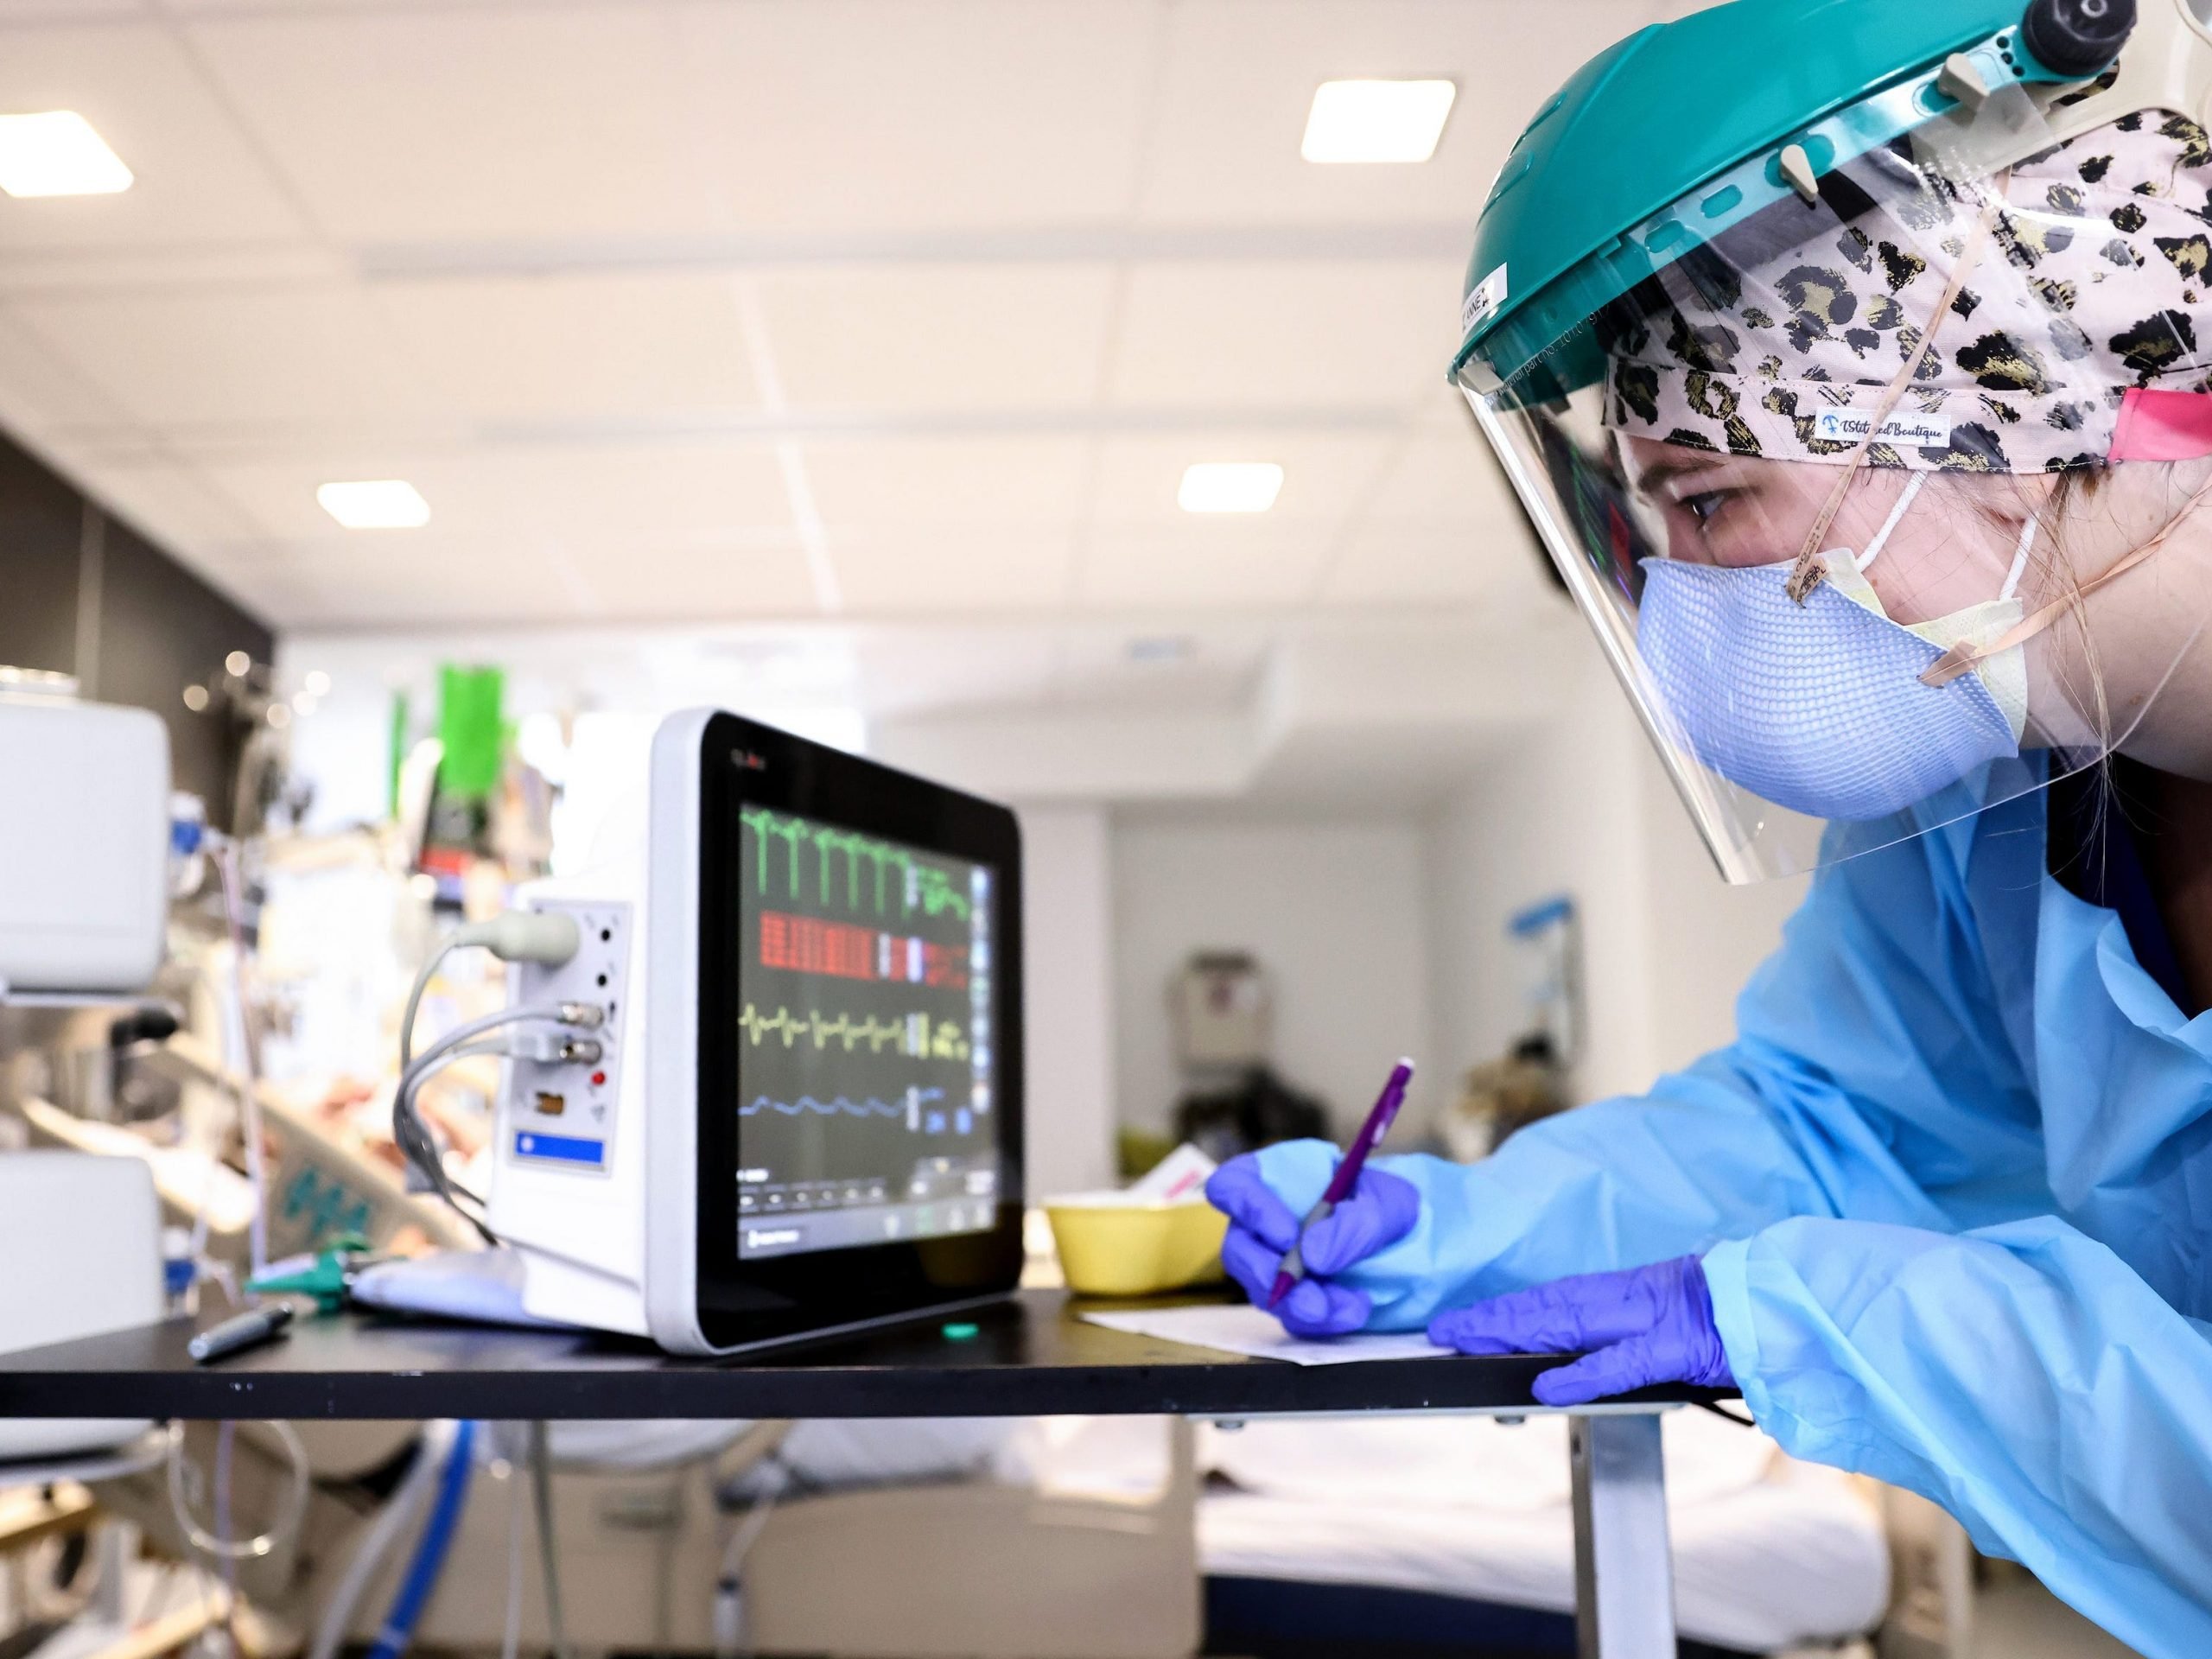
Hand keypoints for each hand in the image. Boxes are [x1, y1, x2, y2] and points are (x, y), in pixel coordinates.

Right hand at [1206, 1145, 1420, 1338]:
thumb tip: (1313, 1255)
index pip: (1232, 1185)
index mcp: (1275, 1176)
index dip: (1248, 1209)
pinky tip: (1353, 1311)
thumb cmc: (1387, 1204)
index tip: (1286, 1236)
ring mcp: (1270, 1261)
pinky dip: (1321, 1320)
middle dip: (1272, 1279)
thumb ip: (1355, 1223)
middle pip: (1238, 1250)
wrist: (1406, 1240)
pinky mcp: (1287, 1296)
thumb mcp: (1389, 1203)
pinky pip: (1289, 1314)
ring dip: (1302, 1306)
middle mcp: (1261, 1220)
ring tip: (1351, 1308)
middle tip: (1312, 1299)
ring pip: (1262, 1290)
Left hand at [1427, 1256, 1733, 1405]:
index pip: (1561, 1297)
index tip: (1471, 1319)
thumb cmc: (1746, 1318)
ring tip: (1469, 1339)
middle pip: (1552, 1304)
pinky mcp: (1679, 1348)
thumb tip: (1597, 1356)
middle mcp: (1637, 1297)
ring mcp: (1656, 1319)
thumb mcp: (1682, 1322)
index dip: (1512, 1308)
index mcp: (1638, 1292)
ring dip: (1516, 1331)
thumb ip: (1640, 1335)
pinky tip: (1545, 1384)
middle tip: (1446, 1329)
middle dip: (1496, 1317)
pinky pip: (1623, 1362)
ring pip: (1571, 1321)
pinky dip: (1582, 1373)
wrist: (1798, 1307)